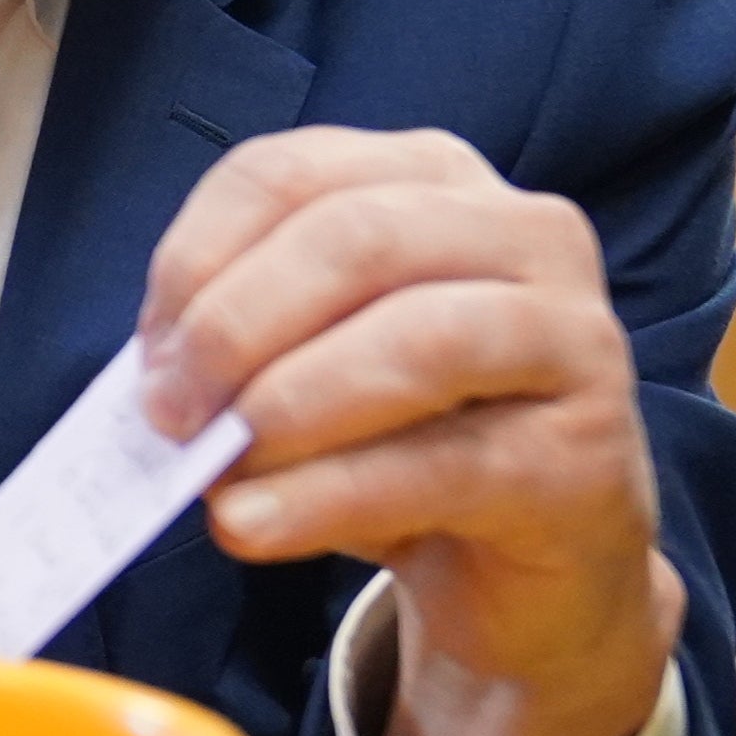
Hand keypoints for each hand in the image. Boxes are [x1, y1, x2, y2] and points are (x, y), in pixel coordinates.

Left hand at [136, 126, 681, 735]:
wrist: (527, 564)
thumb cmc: (403, 436)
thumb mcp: (308, 360)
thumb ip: (239, 343)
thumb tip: (158, 377)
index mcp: (433, 177)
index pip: (288, 172)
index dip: (197, 255)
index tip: (147, 346)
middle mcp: (523, 231)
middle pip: (353, 238)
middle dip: (235, 327)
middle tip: (167, 413)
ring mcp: (573, 338)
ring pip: (416, 339)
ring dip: (288, 404)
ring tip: (215, 471)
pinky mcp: (587, 455)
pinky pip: (445, 465)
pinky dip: (327, 497)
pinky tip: (253, 527)